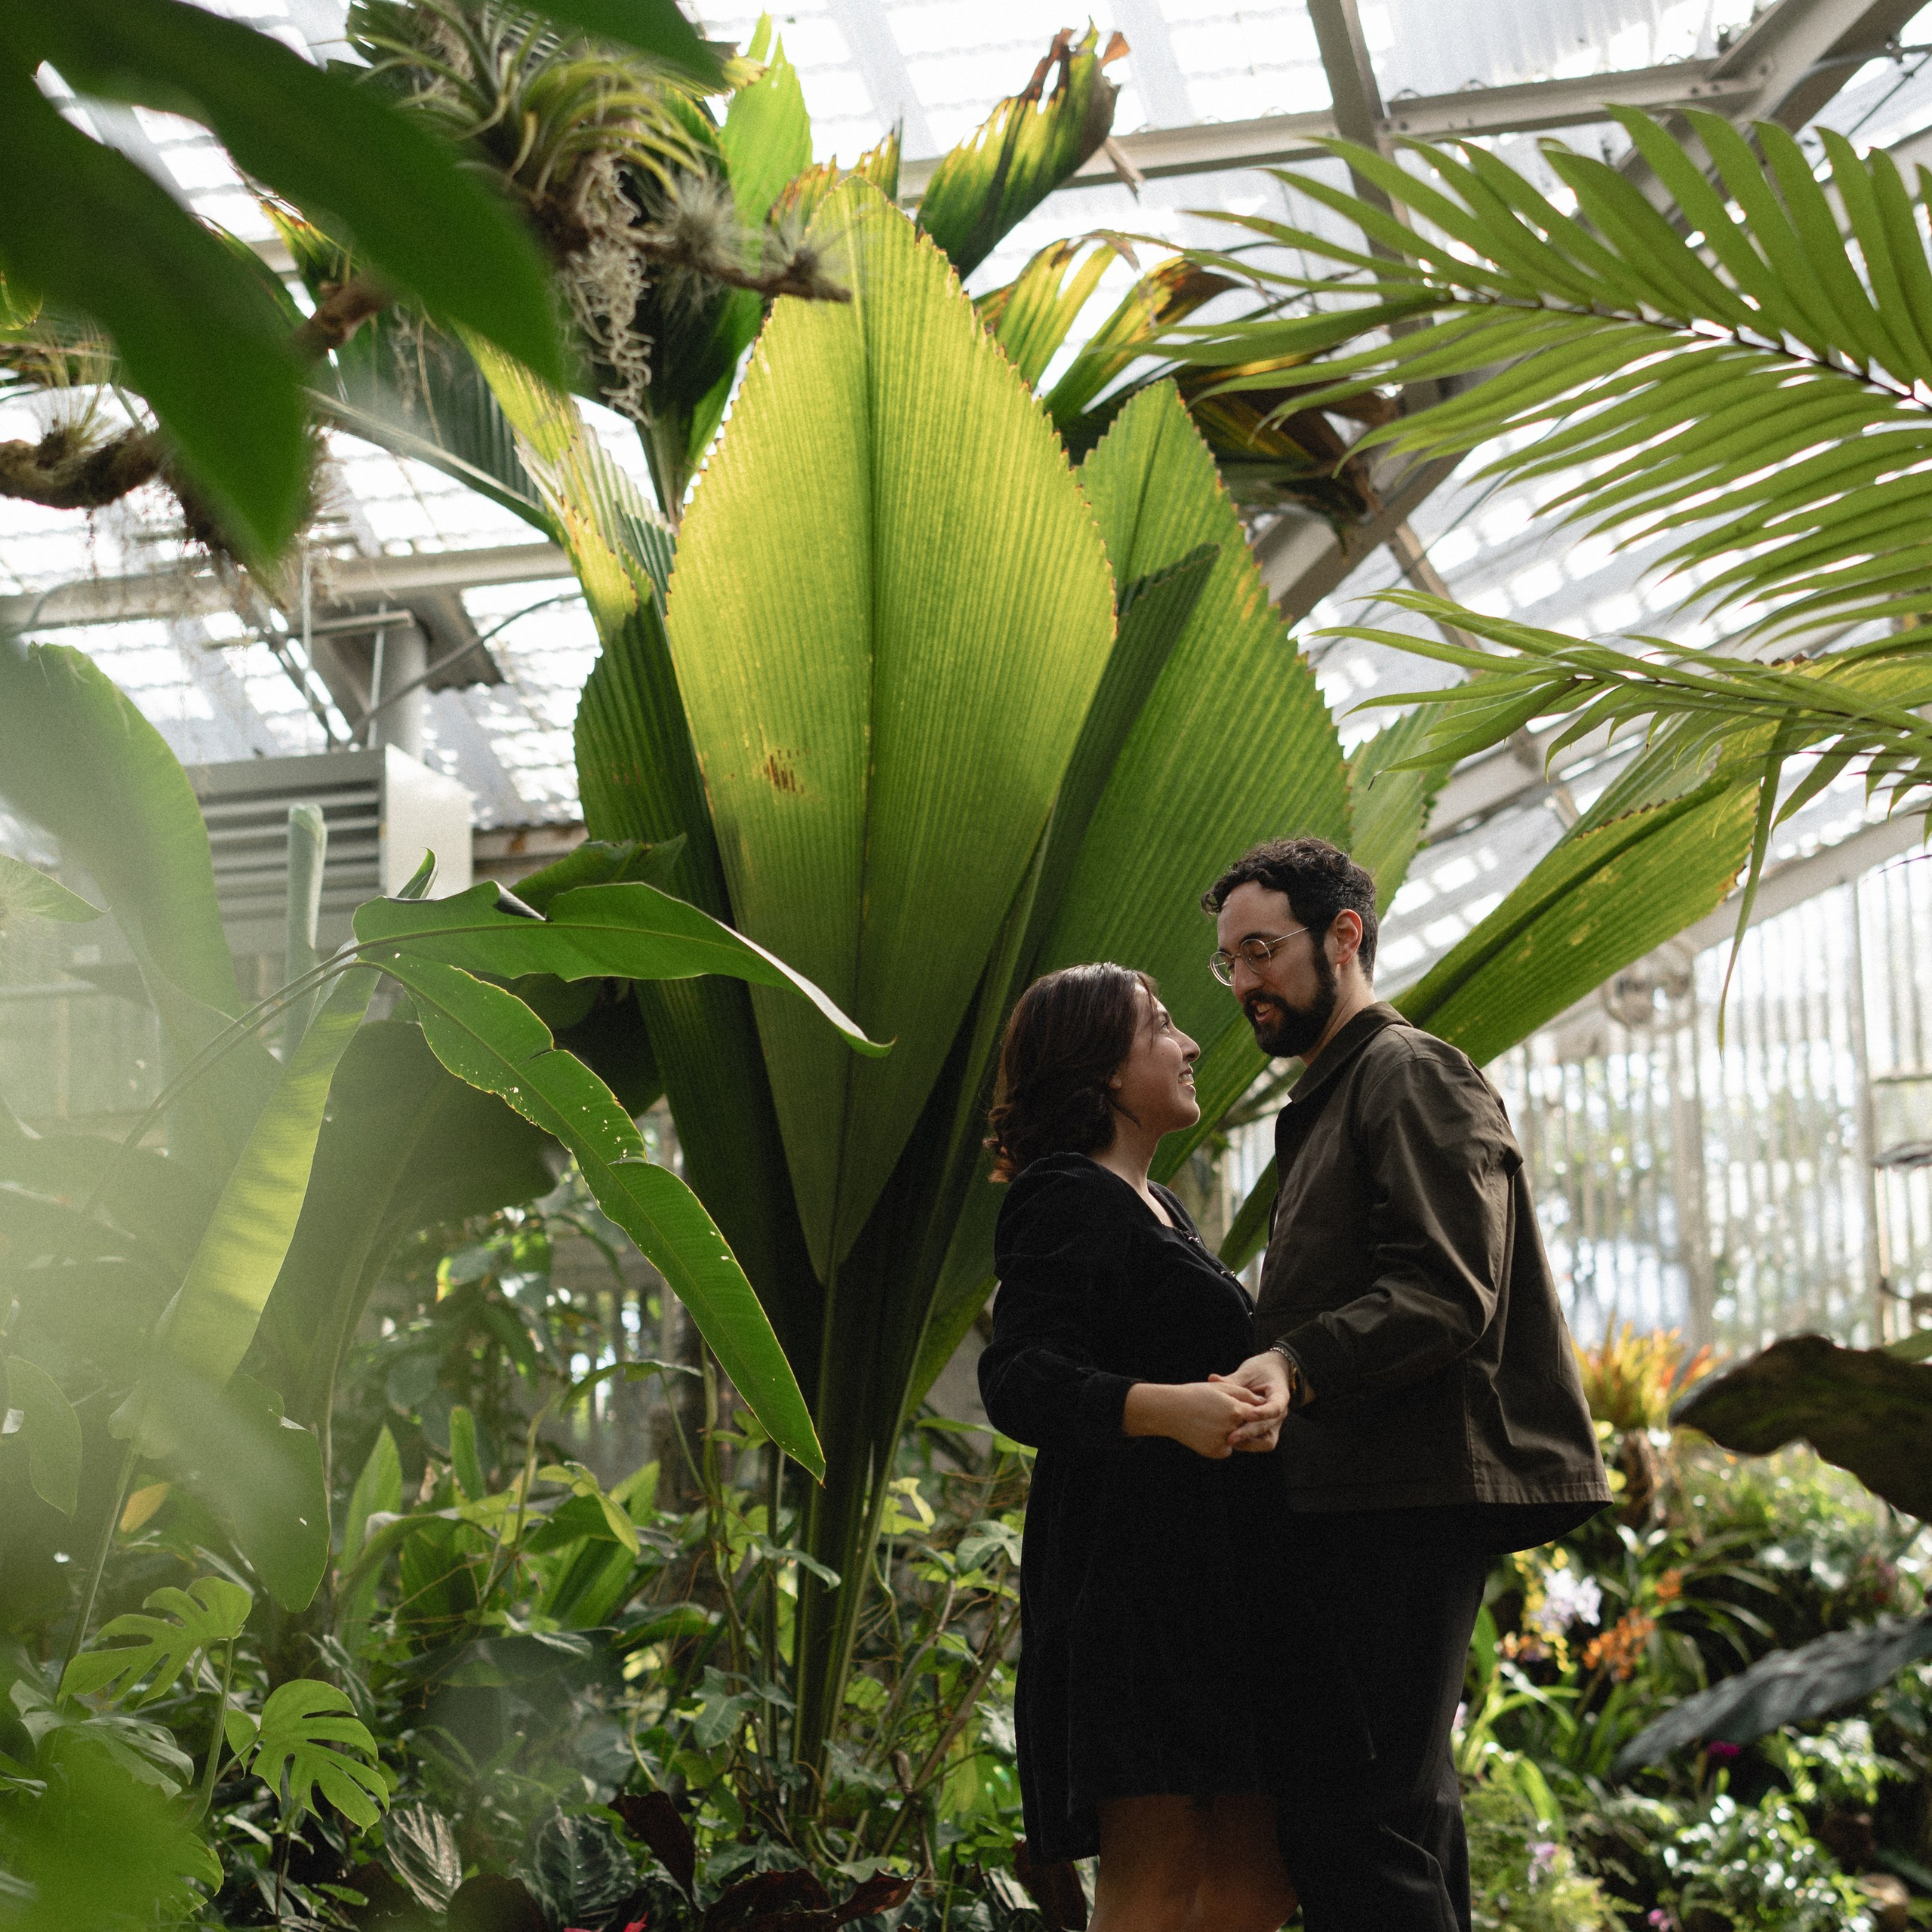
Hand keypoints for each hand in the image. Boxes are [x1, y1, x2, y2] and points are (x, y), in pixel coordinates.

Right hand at [1122, 1380, 1264, 1459]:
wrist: (1170, 1411)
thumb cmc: (1195, 1395)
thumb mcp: (1221, 1388)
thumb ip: (1245, 1394)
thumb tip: (1263, 1402)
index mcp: (1236, 1410)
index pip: (1255, 1413)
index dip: (1249, 1408)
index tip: (1241, 1406)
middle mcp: (1233, 1428)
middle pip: (1246, 1426)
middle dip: (1238, 1421)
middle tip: (1220, 1414)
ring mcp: (1224, 1442)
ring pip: (1237, 1438)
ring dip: (1230, 1432)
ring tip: (1211, 1420)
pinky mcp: (1216, 1452)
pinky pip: (1227, 1448)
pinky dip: (1220, 1442)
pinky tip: (1206, 1431)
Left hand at [1213, 1353, 1291, 1450]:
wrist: (1272, 1374)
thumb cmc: (1260, 1370)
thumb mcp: (1249, 1371)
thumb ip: (1234, 1379)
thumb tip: (1212, 1379)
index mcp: (1280, 1395)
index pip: (1276, 1406)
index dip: (1264, 1412)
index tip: (1249, 1414)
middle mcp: (1280, 1413)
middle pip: (1267, 1426)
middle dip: (1249, 1433)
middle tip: (1231, 1438)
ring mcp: (1274, 1424)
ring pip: (1266, 1441)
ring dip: (1248, 1442)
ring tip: (1228, 1441)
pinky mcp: (1265, 1432)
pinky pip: (1258, 1443)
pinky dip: (1245, 1443)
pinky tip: (1229, 1440)